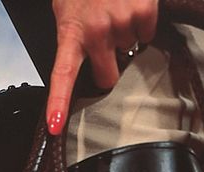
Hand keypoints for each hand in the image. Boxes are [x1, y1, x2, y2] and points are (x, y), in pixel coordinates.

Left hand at [46, 0, 157, 134]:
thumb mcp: (68, 10)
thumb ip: (75, 39)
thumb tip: (93, 66)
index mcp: (71, 34)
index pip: (61, 75)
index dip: (58, 102)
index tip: (55, 126)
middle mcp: (95, 32)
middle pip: (109, 76)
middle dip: (110, 65)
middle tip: (106, 42)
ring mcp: (121, 23)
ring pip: (130, 49)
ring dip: (125, 35)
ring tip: (117, 10)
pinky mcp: (144, 11)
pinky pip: (148, 32)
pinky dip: (143, 21)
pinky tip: (132, 5)